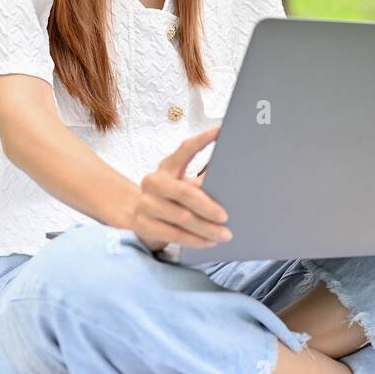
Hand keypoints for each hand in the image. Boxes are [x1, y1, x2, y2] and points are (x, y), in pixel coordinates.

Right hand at [131, 125, 231, 253]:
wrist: (140, 218)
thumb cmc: (172, 200)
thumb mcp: (184, 186)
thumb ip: (202, 183)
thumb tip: (233, 182)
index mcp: (167, 167)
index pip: (184, 150)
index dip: (201, 141)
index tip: (219, 131)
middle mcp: (152, 181)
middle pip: (184, 193)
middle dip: (208, 207)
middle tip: (226, 217)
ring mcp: (145, 203)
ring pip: (181, 218)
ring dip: (206, 228)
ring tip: (225, 235)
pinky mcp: (142, 224)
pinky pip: (173, 234)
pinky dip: (194, 240)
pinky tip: (209, 242)